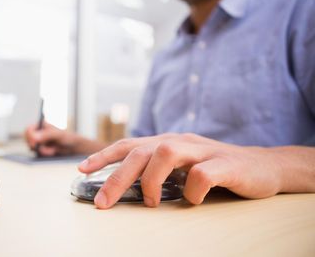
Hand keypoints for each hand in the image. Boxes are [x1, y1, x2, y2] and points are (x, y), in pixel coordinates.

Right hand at [25, 122, 79, 155]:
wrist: (72, 147)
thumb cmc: (67, 137)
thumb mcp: (58, 135)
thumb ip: (46, 135)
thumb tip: (34, 137)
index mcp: (40, 125)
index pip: (28, 130)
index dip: (29, 137)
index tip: (34, 143)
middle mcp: (37, 133)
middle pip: (28, 141)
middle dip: (37, 146)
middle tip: (47, 149)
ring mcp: (38, 142)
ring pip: (33, 149)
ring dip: (43, 151)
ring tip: (54, 150)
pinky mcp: (40, 151)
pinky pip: (37, 155)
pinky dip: (45, 155)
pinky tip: (53, 152)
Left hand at [78, 133, 285, 208]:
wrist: (265, 167)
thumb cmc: (216, 169)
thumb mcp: (182, 166)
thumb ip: (158, 169)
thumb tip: (124, 185)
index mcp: (168, 142)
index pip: (129, 144)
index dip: (104, 155)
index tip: (81, 169)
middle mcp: (182, 142)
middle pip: (141, 151)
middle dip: (116, 177)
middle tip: (102, 204)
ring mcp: (204, 151)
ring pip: (166, 153)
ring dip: (152, 180)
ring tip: (151, 203)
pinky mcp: (226, 164)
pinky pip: (203, 174)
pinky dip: (193, 190)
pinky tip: (193, 201)